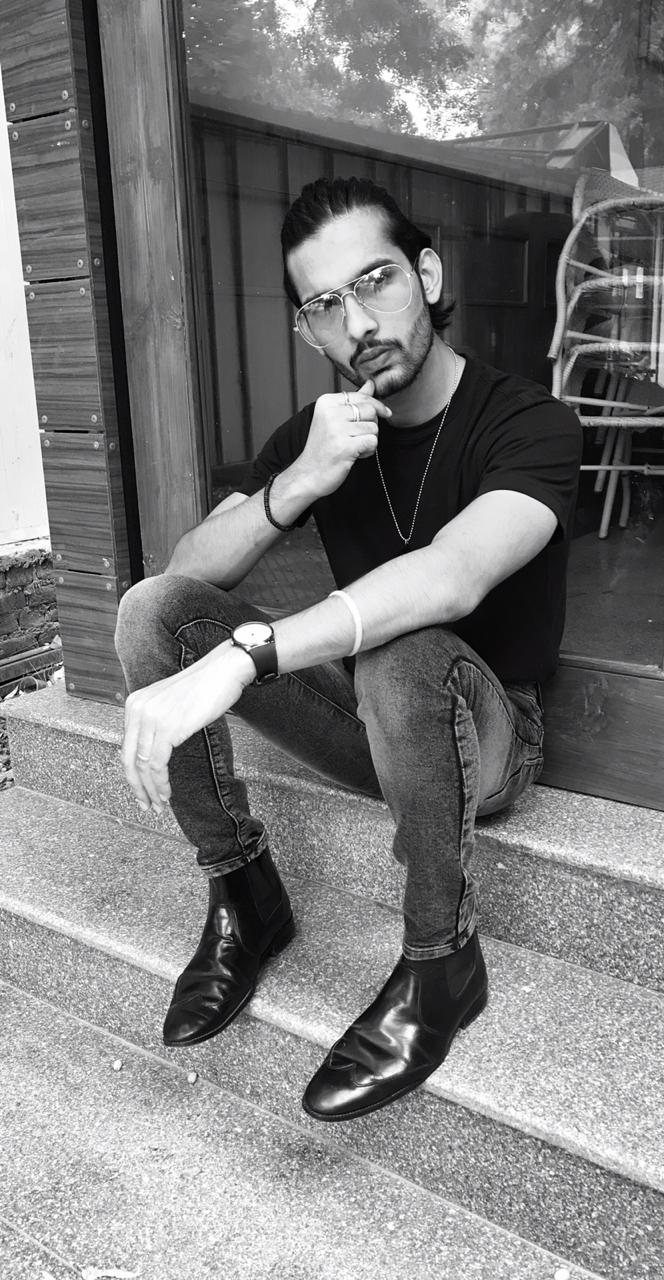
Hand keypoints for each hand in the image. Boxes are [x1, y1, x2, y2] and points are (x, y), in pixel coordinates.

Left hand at [120, 641, 253, 813]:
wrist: (224, 670)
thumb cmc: (205, 686)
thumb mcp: (171, 704)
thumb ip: (158, 723)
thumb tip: (154, 754)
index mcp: (135, 704)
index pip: (127, 747)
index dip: (133, 774)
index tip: (142, 791)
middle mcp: (138, 709)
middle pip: (129, 759)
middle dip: (137, 787)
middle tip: (148, 805)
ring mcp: (151, 718)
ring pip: (142, 766)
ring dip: (151, 790)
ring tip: (160, 804)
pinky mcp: (167, 727)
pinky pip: (156, 764)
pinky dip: (160, 784)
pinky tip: (168, 793)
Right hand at [294, 379, 390, 498]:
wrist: (307, 475)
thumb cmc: (322, 449)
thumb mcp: (334, 419)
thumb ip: (353, 401)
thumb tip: (370, 384)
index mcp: (326, 402)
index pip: (362, 397)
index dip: (377, 406)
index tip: (384, 413)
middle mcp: (330, 413)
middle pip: (371, 410)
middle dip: (371, 425)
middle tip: (356, 437)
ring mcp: (337, 430)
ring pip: (374, 428)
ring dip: (368, 440)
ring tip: (352, 447)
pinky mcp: (345, 446)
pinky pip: (372, 442)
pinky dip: (368, 451)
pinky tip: (354, 455)